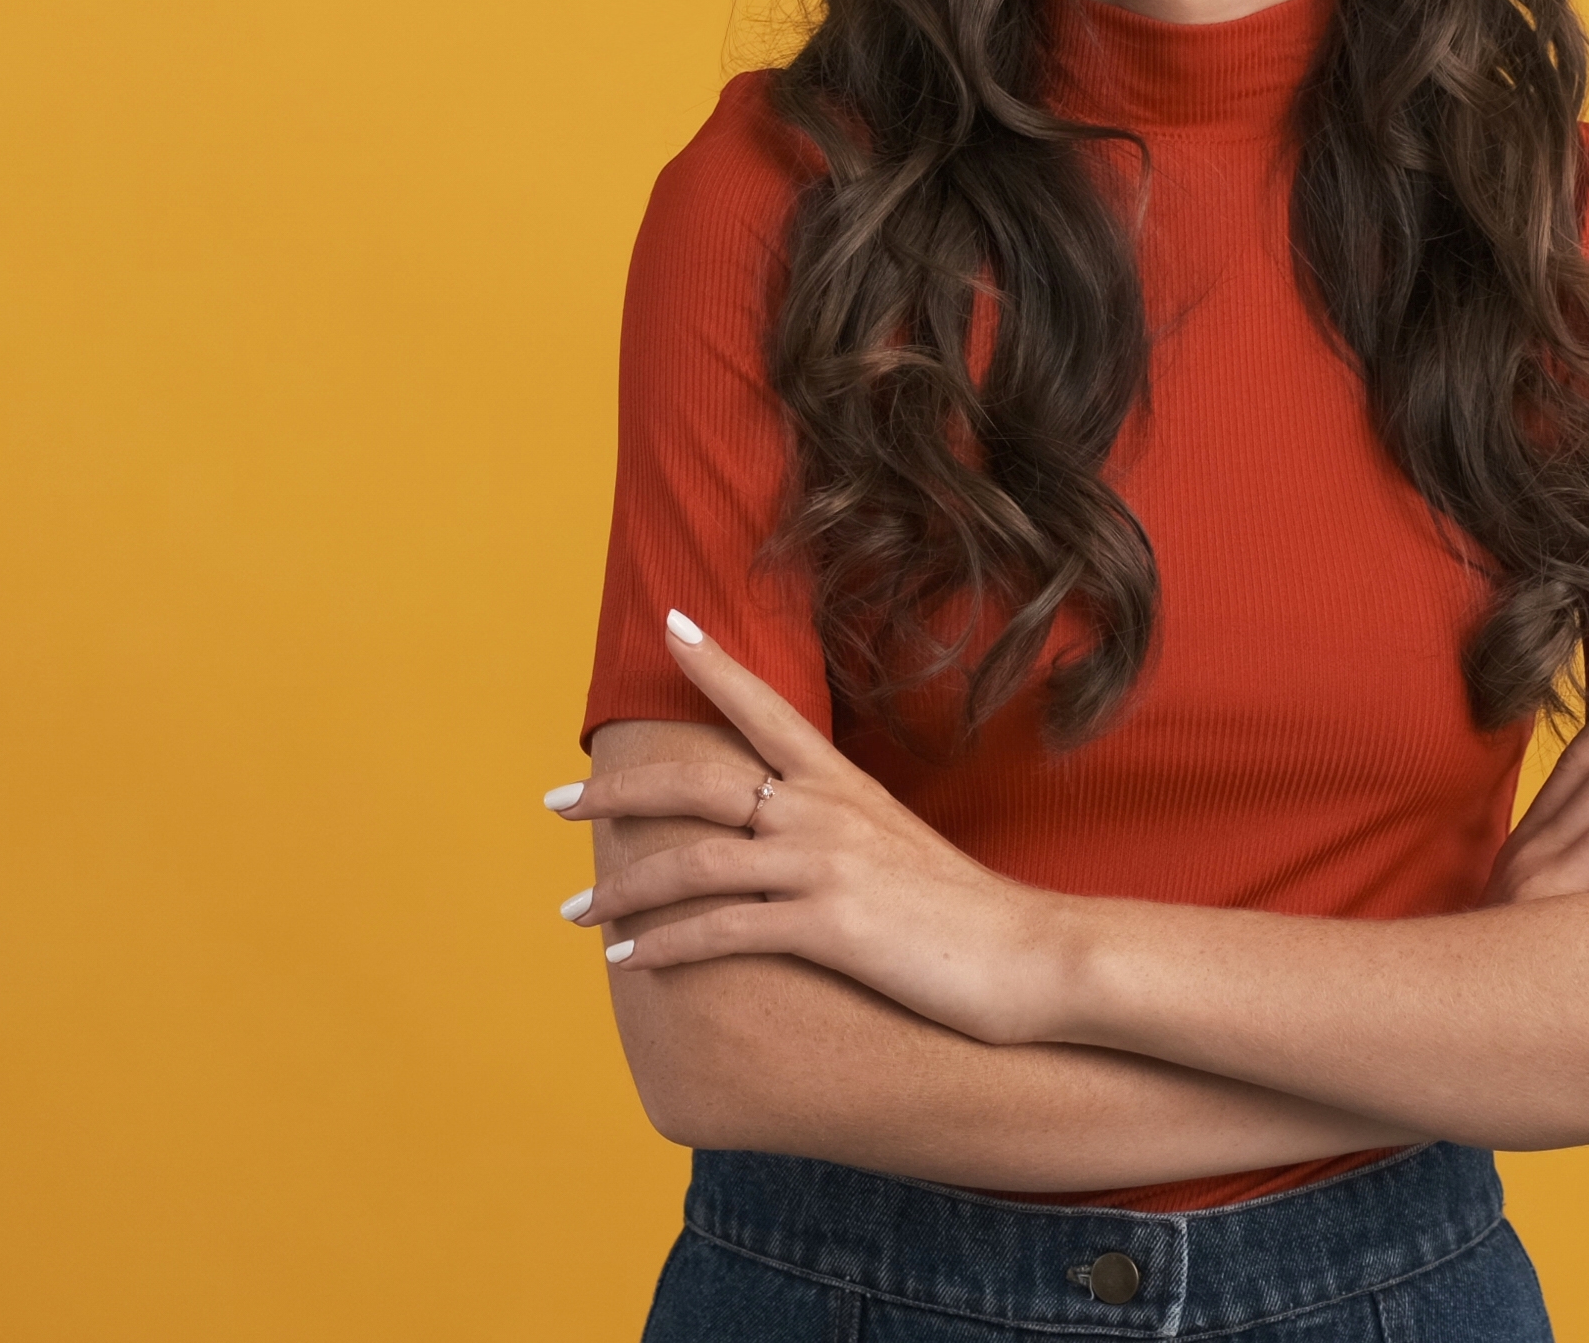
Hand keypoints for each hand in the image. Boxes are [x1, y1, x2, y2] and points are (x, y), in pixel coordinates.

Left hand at [550, 609, 1072, 1045]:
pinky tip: (627, 964)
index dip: (711, 663)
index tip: (667, 624)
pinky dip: (663, 947)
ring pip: (690, 864)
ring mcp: (823, 865)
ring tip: (575, 913)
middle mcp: (822, 812)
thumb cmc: (968, 914)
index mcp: (841, 785)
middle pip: (695, 784)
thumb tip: (792, 837)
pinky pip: (720, 931)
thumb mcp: (900, 849)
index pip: (764, 706)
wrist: (1033, 957)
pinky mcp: (826, 924)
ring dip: (621, 891)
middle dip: (615, 793)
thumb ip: (843, 832)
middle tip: (555, 806)